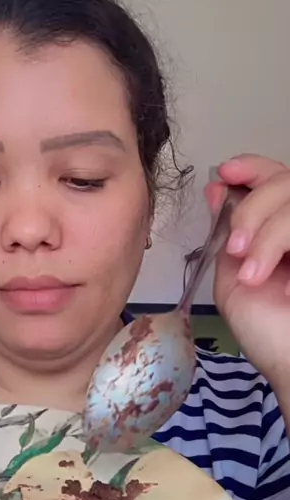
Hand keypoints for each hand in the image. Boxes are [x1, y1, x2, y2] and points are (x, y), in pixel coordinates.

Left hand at [206, 154, 289, 390]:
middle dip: (253, 207)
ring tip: (253, 273)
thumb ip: (227, 235)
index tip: (226, 174)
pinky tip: (276, 284)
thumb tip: (217, 190)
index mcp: (284, 229)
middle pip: (287, 179)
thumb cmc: (269, 333)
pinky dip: (283, 250)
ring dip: (268, 233)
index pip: (277, 177)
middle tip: (235, 247)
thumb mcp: (235, 278)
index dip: (252, 167)